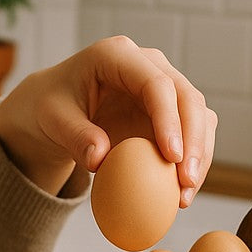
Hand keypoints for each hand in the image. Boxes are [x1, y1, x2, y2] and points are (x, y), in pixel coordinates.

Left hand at [0, 36, 216, 205]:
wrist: (57, 108)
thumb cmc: (52, 107)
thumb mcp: (52, 119)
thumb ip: (74, 136)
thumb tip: (100, 159)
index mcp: (116, 56)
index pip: (155, 83)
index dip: (168, 119)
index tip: (172, 157)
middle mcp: (147, 65)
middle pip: (187, 97)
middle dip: (194, 140)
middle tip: (187, 181)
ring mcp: (163, 86)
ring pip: (198, 115)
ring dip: (200, 155)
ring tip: (185, 196)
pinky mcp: (169, 111)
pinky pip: (191, 133)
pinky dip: (192, 161)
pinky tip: (182, 192)